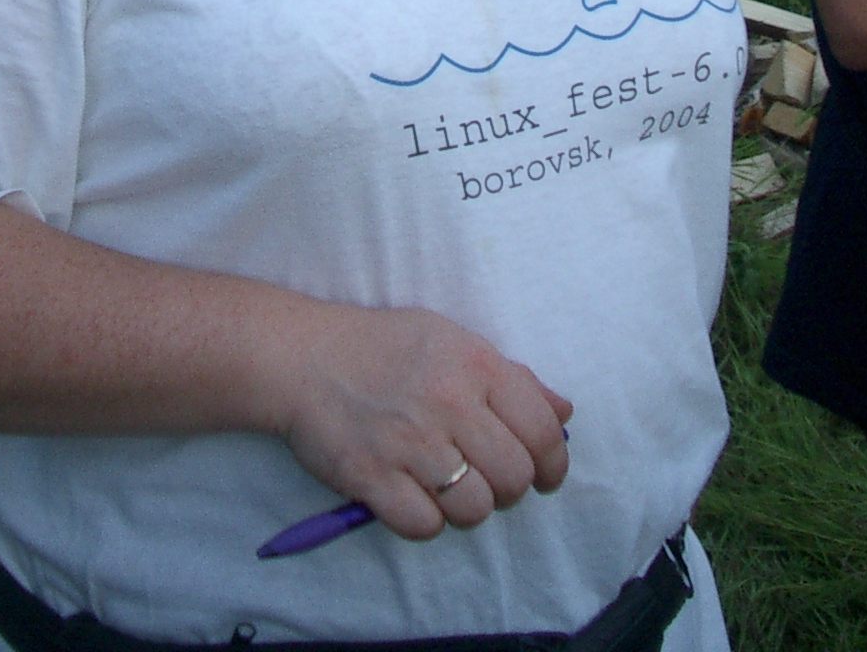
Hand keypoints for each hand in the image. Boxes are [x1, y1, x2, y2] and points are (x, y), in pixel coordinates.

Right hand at [275, 302, 570, 540]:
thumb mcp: (450, 340)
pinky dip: (423, 519)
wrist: (302, 356)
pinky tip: (408, 493)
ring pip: (475, 509)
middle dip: (507, 488)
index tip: (542, 474)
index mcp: (475, 364)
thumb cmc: (381, 346)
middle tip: (484, 478)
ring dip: (465, 507)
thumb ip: (512, 378)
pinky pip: (426, 526)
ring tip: (443, 485)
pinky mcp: (373, 477)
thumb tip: (564, 412)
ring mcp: (410, 442)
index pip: (544, 432)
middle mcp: (449, 402)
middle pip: (514, 478)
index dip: (552, 464)